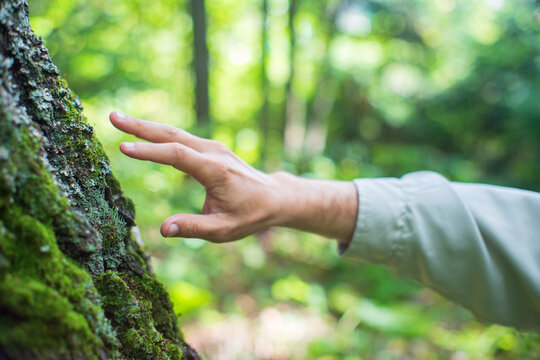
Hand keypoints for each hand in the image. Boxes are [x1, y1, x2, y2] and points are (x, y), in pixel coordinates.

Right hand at [110, 112, 357, 243]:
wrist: (273, 196)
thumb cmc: (250, 215)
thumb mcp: (224, 230)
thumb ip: (193, 228)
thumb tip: (163, 229)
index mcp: (216, 171)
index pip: (178, 156)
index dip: (151, 152)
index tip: (124, 147)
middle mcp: (213, 153)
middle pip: (172, 135)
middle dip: (141, 126)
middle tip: (113, 117)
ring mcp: (212, 148)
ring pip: (175, 133)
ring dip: (147, 126)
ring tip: (119, 120)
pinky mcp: (210, 149)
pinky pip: (181, 138)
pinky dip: (159, 134)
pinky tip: (143, 132)